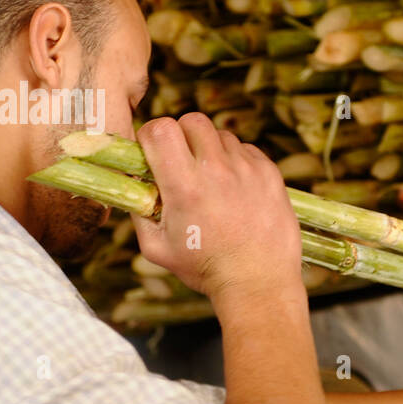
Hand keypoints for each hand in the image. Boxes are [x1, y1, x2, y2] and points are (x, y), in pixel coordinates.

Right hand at [130, 114, 302, 298]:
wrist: (258, 282)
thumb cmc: (205, 268)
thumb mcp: (157, 247)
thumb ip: (139, 212)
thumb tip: (132, 185)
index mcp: (184, 186)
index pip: (160, 129)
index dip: (151, 135)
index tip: (153, 152)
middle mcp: (217, 171)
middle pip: (192, 121)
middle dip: (181, 136)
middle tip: (182, 161)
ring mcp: (247, 169)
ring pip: (221, 135)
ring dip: (211, 149)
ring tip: (212, 180)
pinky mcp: (270, 174)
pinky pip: (247, 150)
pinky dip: (237, 161)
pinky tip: (235, 187)